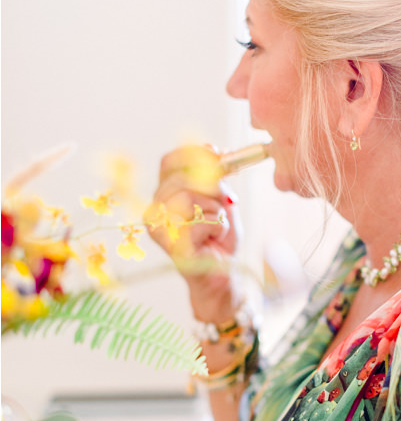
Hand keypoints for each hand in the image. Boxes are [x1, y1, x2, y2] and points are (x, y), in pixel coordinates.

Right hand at [145, 144, 243, 322]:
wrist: (224, 271)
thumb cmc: (219, 237)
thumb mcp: (221, 199)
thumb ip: (215, 176)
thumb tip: (211, 148)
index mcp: (165, 193)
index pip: (170, 161)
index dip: (194, 154)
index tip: (219, 157)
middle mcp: (155, 209)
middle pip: (182, 178)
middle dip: (213, 188)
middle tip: (225, 203)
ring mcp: (158, 228)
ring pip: (189, 197)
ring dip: (215, 212)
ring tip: (216, 227)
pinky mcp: (170, 245)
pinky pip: (200, 221)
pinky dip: (217, 228)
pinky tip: (213, 240)